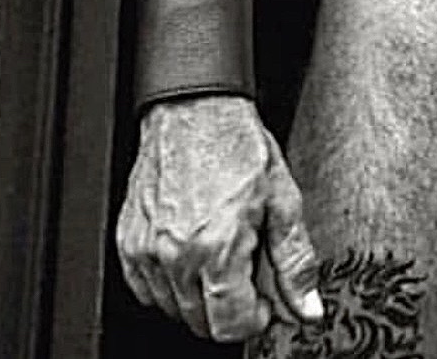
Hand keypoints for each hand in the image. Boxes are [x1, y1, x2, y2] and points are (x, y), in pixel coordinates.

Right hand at [116, 94, 324, 342]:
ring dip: (198, 297)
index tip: (263, 302)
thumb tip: (308, 309)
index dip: (255, 319)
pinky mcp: (129, 241)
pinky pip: (144, 289)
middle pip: (202, 324)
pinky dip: (167, 284)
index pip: (230, 327)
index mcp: (218, 249)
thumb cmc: (237, 145)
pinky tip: (190, 254)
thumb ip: (295, 263)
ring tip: (218, 255)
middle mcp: (178, 256)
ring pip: (173, 309)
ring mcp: (147, 251)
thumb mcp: (283, 200)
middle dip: (229, 308)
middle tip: (244, 271)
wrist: (196, 109)